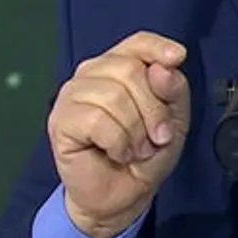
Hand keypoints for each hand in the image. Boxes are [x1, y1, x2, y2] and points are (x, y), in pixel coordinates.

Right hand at [46, 31, 190, 237]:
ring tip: (136, 148)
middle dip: (153, 109)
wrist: (123, 195)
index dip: (158, 47)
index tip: (176, 58)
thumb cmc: (146, 154)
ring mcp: (73, 94)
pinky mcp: (61, 120)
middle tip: (157, 137)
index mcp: (121, 66)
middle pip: (130, 70)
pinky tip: (117, 153)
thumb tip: (163, 69)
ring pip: (114, 95)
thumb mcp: (174, 120)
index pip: (138, 42)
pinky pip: (97, 120)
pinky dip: (117, 142)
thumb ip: (174, 90)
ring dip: (136, 130)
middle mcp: (93, 73)